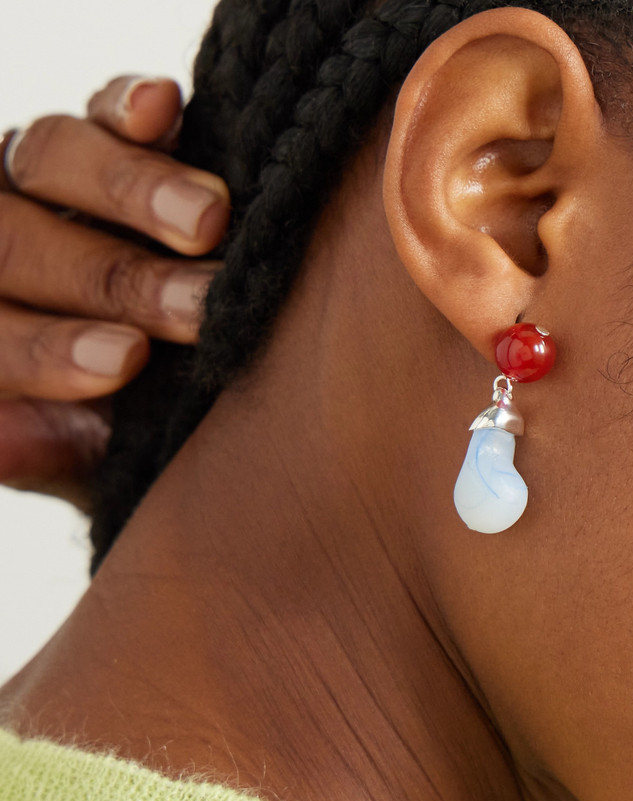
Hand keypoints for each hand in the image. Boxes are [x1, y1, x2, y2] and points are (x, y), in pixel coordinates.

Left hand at [0, 76, 228, 507]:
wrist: (184, 383)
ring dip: (133, 191)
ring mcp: (42, 182)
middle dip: (112, 280)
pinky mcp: (107, 135)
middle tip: (195, 310)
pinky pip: (101, 108)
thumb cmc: (132, 435)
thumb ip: (47, 451)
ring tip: (210, 221)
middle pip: (14, 239)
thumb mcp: (92, 460)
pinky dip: (127, 107)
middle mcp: (1, 244)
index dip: (46, 346)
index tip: (125, 363)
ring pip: (50, 157)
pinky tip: (162, 109)